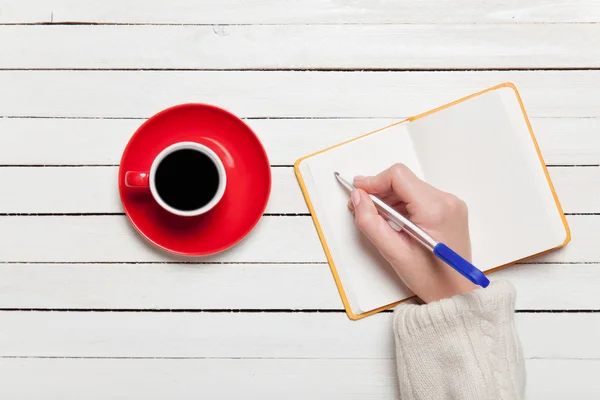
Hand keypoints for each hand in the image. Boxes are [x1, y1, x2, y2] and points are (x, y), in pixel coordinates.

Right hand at [349, 163, 476, 302]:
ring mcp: (451, 204)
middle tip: (363, 209)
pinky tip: (397, 223)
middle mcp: (447, 201)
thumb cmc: (430, 278)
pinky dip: (404, 205)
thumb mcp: (393, 252)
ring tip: (381, 221)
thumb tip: (358, 198)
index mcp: (435, 209)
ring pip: (411, 187)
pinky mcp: (450, 209)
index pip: (398, 176)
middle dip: (381, 192)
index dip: (374, 181)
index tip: (358, 192)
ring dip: (391, 199)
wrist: (455, 293)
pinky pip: (420, 197)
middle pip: (404, 180)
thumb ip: (371, 222)